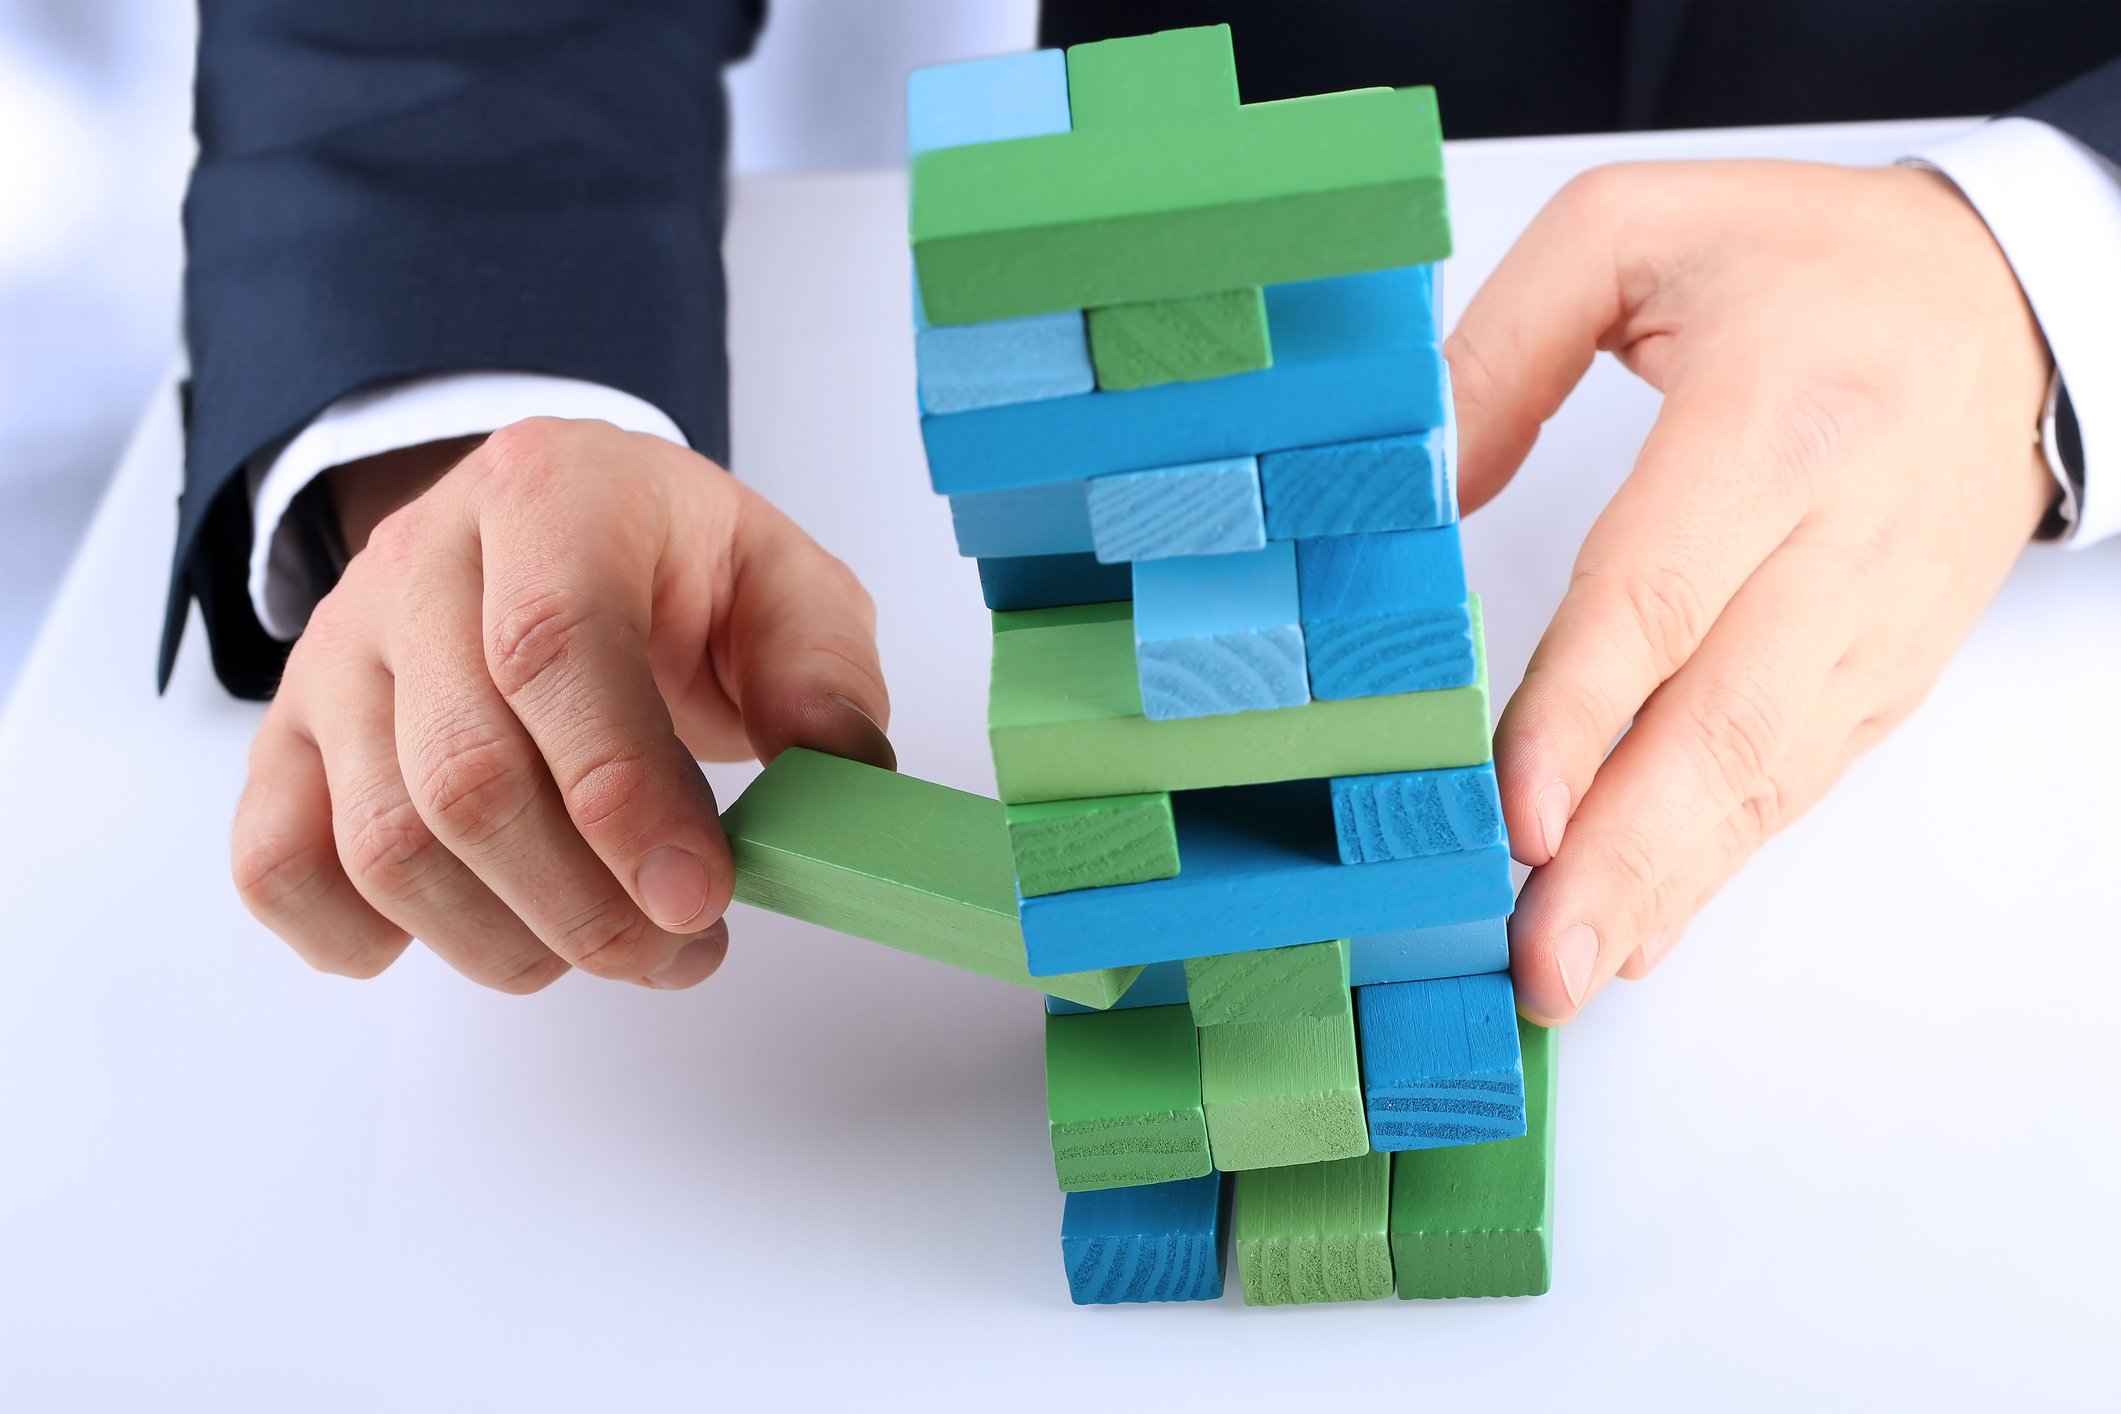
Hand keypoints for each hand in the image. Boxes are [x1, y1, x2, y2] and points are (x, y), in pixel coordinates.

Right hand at [230, 418, 892, 991]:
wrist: (558, 535)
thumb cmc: (676, 571)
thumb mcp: (785, 587)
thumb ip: (824, 673)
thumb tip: (842, 771)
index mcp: (551, 492)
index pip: (555, 646)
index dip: (623, 792)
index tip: (699, 895)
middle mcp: (417, 560)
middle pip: (466, 772)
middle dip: (585, 902)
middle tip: (679, 949)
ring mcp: (337, 652)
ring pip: (381, 841)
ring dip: (506, 940)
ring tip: (610, 948)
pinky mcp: (289, 736)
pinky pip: (276, 866)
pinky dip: (362, 938)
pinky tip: (472, 928)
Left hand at [1450, 161, 2055, 1022]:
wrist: (2004, 302)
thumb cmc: (1811, 263)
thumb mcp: (1634, 230)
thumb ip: (1503, 352)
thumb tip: (1419, 493)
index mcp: (1772, 421)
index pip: (1662, 593)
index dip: (1587, 716)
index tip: (1521, 818)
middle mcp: (1837, 538)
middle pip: (1721, 723)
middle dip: (1624, 858)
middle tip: (1540, 960)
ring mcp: (1872, 620)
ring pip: (1763, 777)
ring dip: (1665, 885)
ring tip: (1572, 971)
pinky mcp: (1885, 668)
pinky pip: (1794, 781)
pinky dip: (1717, 861)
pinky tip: (1645, 921)